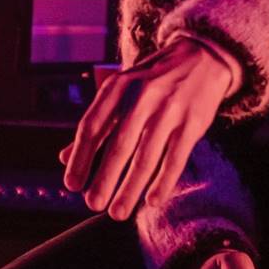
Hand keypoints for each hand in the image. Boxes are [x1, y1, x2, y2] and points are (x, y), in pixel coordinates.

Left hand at [59, 37, 236, 220]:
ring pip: (146, 156)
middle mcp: (143, 97)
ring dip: (130, 188)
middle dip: (104, 178)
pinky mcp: (194, 122)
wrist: (202, 56)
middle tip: (92, 204)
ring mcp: (170, 109)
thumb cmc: (153, 79)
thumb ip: (97, 123)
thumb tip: (65, 158)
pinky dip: (163, 181)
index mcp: (118, 87)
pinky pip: (175, 157)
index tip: (72, 186)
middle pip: (119, 145)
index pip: (93, 126)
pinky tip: (151, 201)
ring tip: (117, 212)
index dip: (81, 157)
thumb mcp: (122, 90)